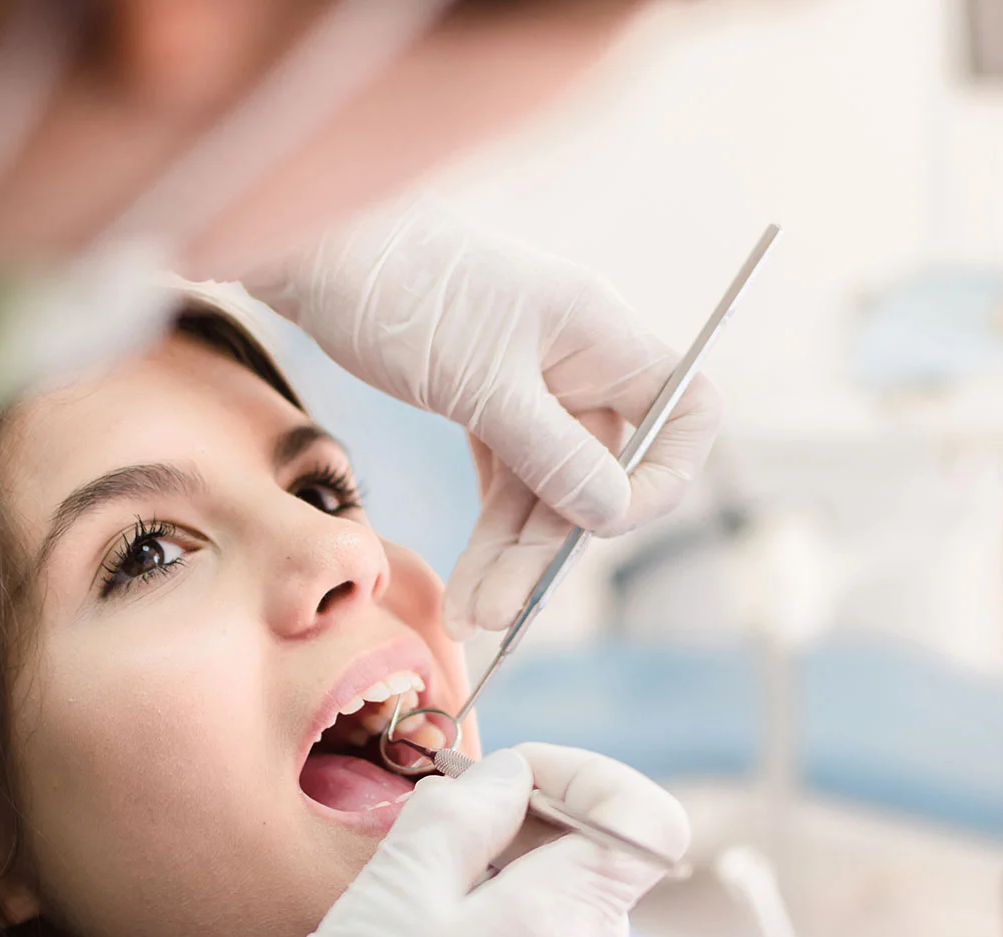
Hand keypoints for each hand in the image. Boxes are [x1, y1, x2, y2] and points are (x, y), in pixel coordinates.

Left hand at [244, 196, 721, 636]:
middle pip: (599, 474)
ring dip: (511, 556)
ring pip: (545, 489)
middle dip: (552, 546)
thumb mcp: (481, 382)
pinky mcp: (485, 401)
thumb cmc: (404, 291)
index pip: (686, 411)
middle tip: (502, 611)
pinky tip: (468, 584)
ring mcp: (532, 384)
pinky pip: (506, 480)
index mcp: (600, 336)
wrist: (316, 252)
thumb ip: (552, 452)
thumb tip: (614, 514)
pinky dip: (488, 531)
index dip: (665, 476)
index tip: (609, 522)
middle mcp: (578, 362)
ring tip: (470, 617)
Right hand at [246, 744, 689, 936]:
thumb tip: (509, 773)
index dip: (584, 775)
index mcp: (565, 928)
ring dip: (501, 891)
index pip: (648, 820)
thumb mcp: (388, 897)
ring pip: (562, 920)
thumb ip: (460, 816)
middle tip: (435, 839)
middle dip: (523, 833)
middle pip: (596, 868)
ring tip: (414, 915)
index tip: (508, 780)